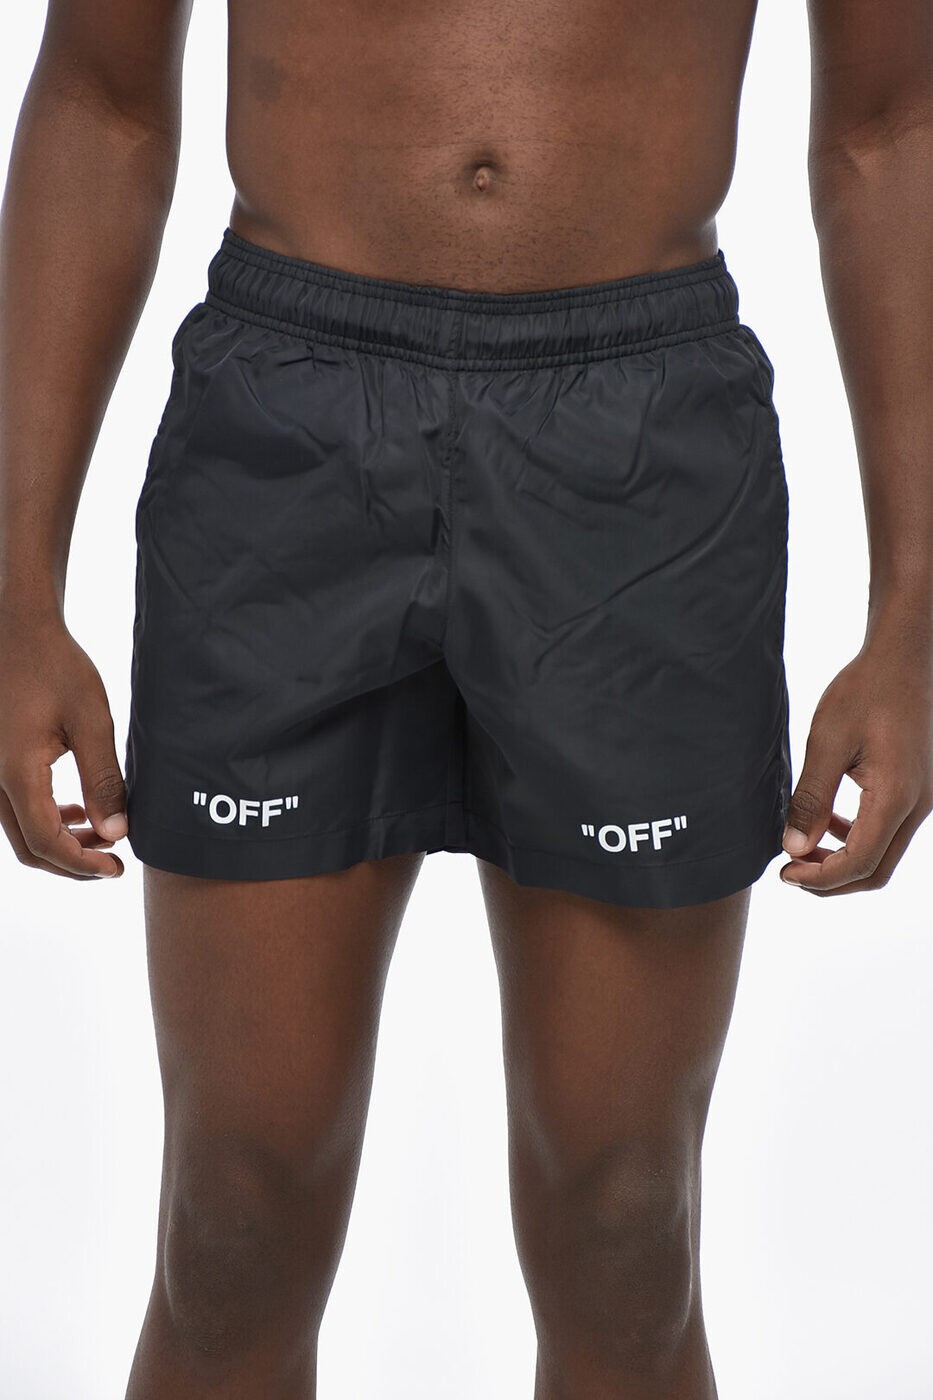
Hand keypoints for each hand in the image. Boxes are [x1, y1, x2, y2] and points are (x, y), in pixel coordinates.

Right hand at [0, 610, 126, 878]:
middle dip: (73, 861)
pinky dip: (47, 820)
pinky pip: (15, 809)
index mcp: (16, 773)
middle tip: (114, 860)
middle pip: (29, 848)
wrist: (19, 629)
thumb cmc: (56, 666)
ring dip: (61, 842)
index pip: (47, 843)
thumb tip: (117, 832)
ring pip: (20, 831)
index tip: (118, 868)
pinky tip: (77, 810)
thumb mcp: (92, 721)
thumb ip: (104, 780)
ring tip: (103, 832)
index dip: (83, 864)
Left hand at [780, 618, 932, 894]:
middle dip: (830, 881)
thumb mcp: (827, 742)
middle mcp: (918, 806)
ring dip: (843, 862)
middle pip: (876, 871)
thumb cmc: (865, 691)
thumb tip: (793, 848)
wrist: (904, 659)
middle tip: (789, 872)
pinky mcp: (916, 790)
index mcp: (897, 797)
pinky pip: (888, 832)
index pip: (860, 863)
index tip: (784, 873)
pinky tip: (828, 823)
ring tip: (802, 850)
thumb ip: (811, 799)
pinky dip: (857, 840)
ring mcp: (922, 799)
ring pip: (883, 855)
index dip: (820, 878)